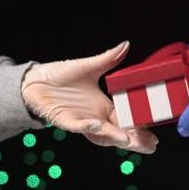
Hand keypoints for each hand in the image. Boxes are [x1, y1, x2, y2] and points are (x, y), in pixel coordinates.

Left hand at [21, 41, 158, 153]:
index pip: (126, 121)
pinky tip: (98, 124)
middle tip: (151, 144)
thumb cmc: (60, 76)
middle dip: (134, 140)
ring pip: (100, 135)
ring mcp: (80, 120)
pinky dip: (87, 126)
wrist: (34, 81)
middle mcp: (94, 117)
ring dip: (114, 137)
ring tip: (129, 140)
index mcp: (103, 107)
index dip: (139, 128)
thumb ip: (109, 59)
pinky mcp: (64, 120)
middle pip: (117, 133)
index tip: (154, 133)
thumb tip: (126, 44)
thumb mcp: (88, 67)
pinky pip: (77, 126)